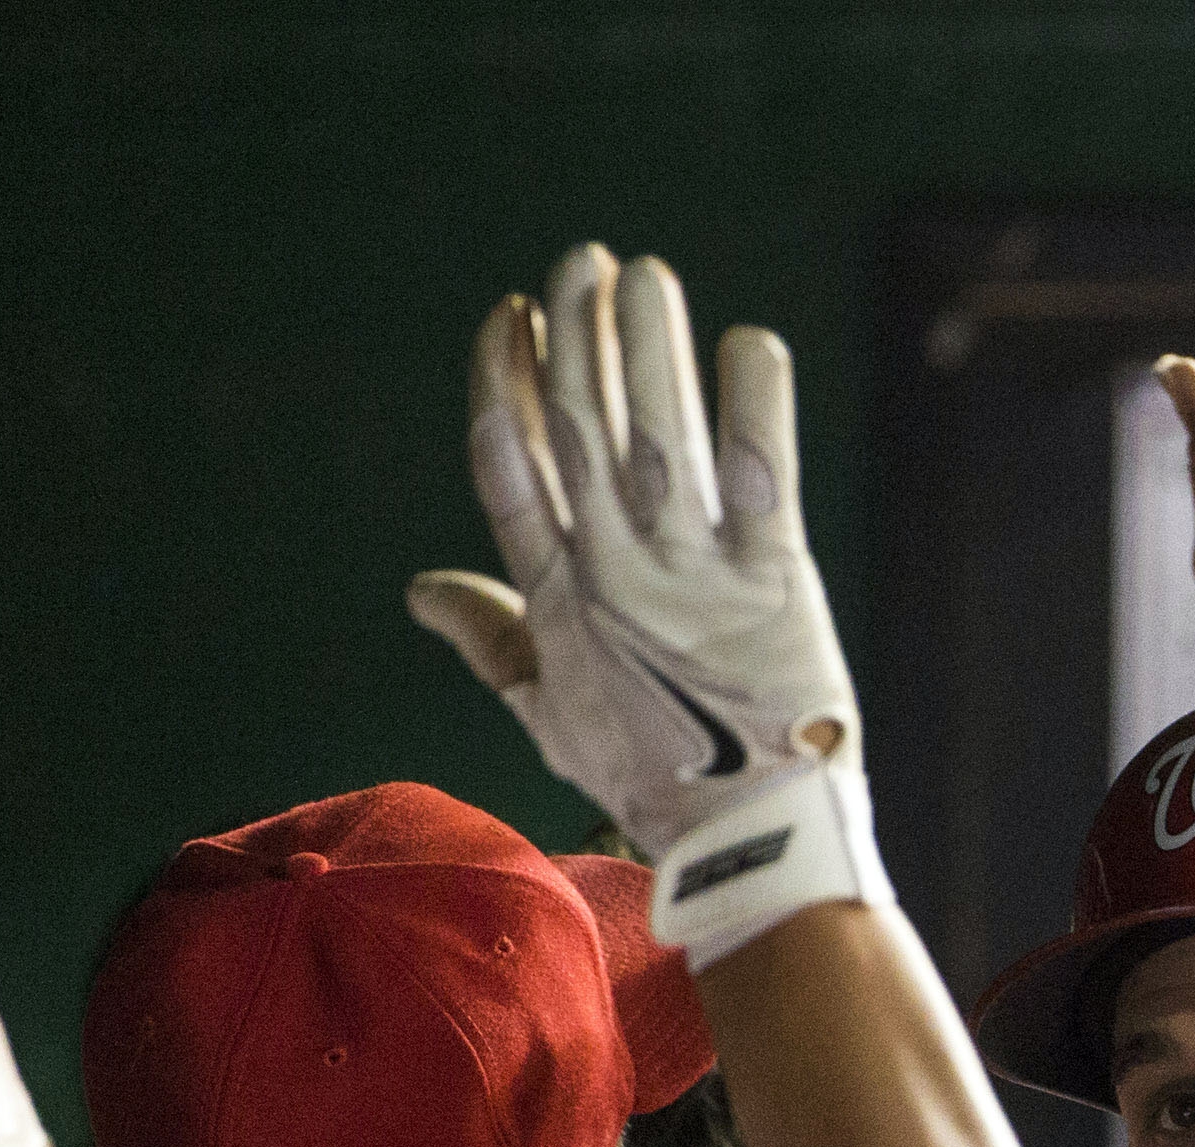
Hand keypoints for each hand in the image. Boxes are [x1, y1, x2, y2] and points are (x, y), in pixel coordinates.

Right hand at [407, 247, 858, 857]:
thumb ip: (490, 638)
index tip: (510, 315)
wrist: (750, 838)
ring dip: (648, 346)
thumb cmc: (652, 776)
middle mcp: (615, 574)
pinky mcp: (773, 578)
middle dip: (577, 338)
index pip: (510, 469)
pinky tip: (748, 345)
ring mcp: (692, 573)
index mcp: (557, 600)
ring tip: (645, 275)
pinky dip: (752, 401)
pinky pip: (758, 468)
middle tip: (583, 261)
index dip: (503, 383)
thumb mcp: (550, 713)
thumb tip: (421, 588)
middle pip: (579, 431)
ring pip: (656, 433)